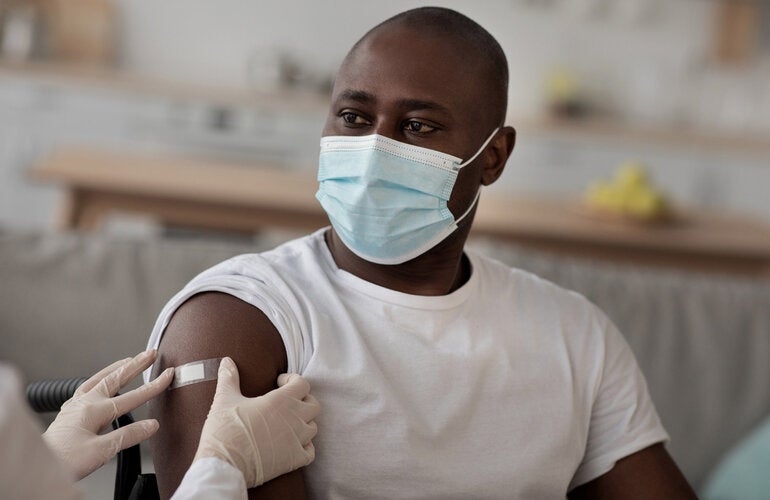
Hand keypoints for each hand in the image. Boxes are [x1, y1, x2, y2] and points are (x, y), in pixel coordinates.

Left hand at [42, 349, 173, 479]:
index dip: (153, 386)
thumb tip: (151, 425)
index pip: (132, 396)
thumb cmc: (64, 462)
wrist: (38, 465)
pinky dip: (99, 380)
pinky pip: (87, 388)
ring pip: (99, 379)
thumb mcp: (101, 452)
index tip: (168, 375)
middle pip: (115, 378)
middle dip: (136, 365)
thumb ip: (127, 436)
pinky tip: (100, 382)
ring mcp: (75, 406)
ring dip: (116, 369)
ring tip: (128, 360)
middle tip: (150, 354)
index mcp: (95, 410)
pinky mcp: (69, 413)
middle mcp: (84, 403)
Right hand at [194, 357, 319, 487]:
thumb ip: (229, 378)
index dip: (292, 380)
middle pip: (313, 404)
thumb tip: (227, 361)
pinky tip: (292, 445)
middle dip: (303, 400)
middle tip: (287, 402)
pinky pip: (311, 451)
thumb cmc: (225, 429)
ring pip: (313, 427)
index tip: (278, 383)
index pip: (303, 383)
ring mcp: (297, 440)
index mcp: (282, 400)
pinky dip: (305, 447)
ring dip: (304, 423)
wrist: (224, 464)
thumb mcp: (225, 399)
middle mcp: (295, 418)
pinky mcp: (294, 459)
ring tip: (288, 424)